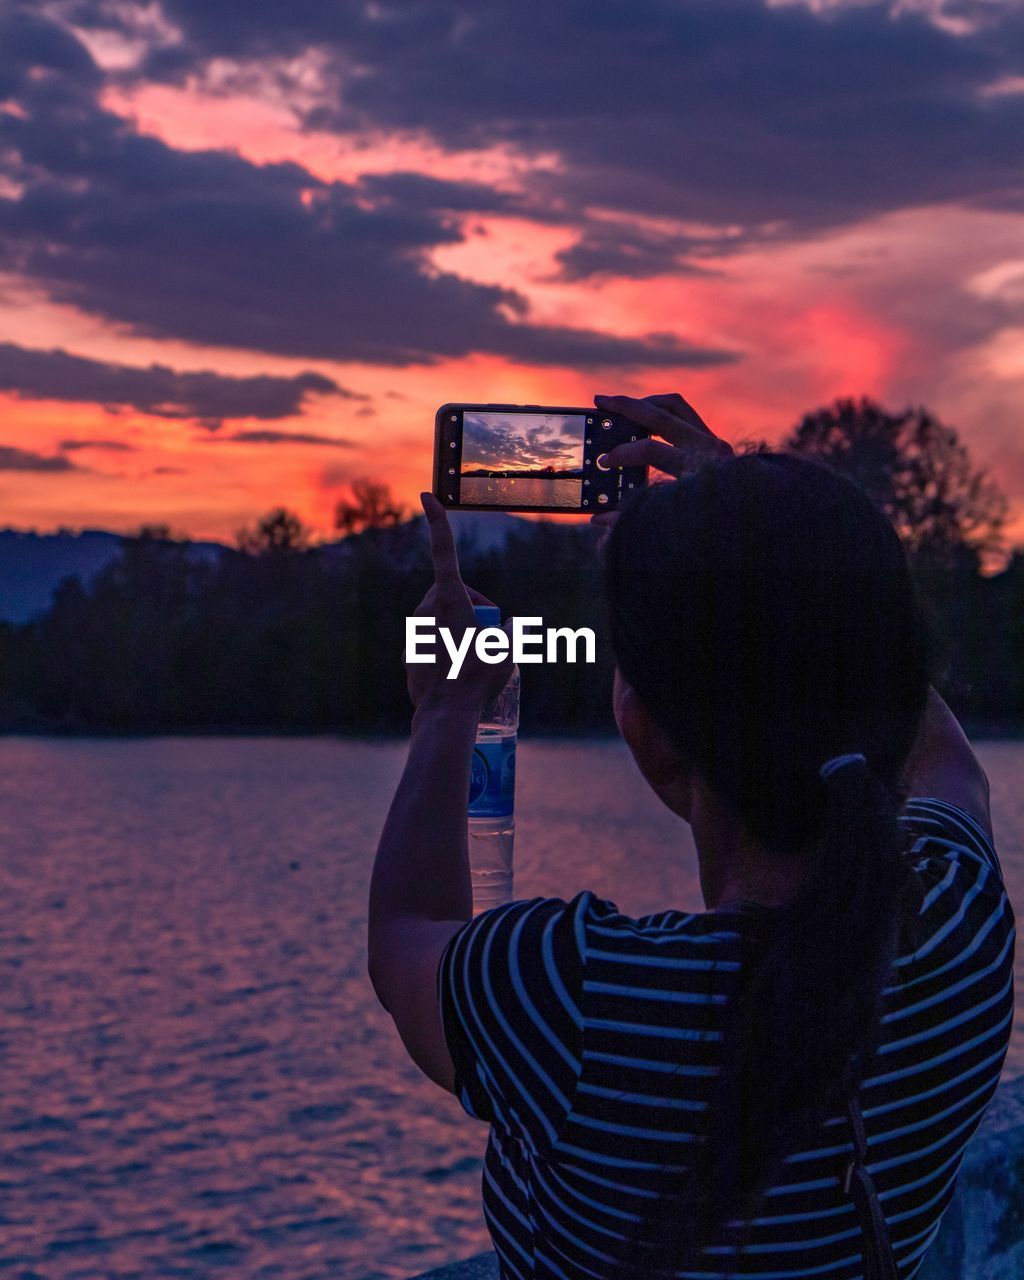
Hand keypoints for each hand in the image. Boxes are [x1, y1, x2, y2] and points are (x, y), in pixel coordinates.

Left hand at [407, 493, 512, 712]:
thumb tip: (512, 626)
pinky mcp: (408, 650)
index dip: (439, 521)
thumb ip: (514, 630)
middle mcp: (426, 609)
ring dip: (460, 625)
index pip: (444, 552)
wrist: (445, 714)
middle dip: (473, 604)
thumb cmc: (478, 678)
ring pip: (441, 616)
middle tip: (491, 631)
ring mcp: (414, 630)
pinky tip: (458, 668)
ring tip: (476, 653)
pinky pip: (431, 638)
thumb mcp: (509, 650)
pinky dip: (446, 645)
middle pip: (452, 592)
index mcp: (449, 600)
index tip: (428, 496)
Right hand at [589, 392, 732, 544]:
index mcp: (698, 470)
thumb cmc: (711, 527)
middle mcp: (709, 449)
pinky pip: (684, 414)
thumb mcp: (671, 527)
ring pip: (675, 405)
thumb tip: (598, 519)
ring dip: (646, 403)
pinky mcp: (715, 440)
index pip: (652, 450)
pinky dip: (662, 411)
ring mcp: (714, 441)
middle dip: (627, 406)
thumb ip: (633, 521)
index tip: (606, 461)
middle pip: (661, 414)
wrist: (752, 523)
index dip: (624, 453)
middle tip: (601, 401)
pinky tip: (645, 419)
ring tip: (622, 406)